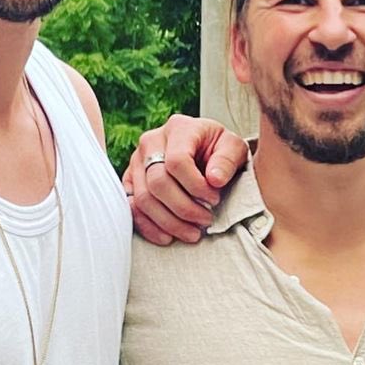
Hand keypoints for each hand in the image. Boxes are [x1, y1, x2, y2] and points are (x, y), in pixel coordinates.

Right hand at [123, 115, 248, 244]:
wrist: (204, 149)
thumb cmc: (219, 149)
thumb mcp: (233, 147)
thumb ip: (227, 160)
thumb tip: (214, 180)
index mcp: (178, 128)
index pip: (177, 161)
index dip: (196, 187)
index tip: (215, 200)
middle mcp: (152, 141)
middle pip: (158, 182)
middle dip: (184, 208)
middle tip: (205, 221)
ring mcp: (136, 161)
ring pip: (143, 198)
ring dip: (169, 222)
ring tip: (193, 233)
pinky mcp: (130, 180)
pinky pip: (132, 207)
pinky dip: (148, 226)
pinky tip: (168, 237)